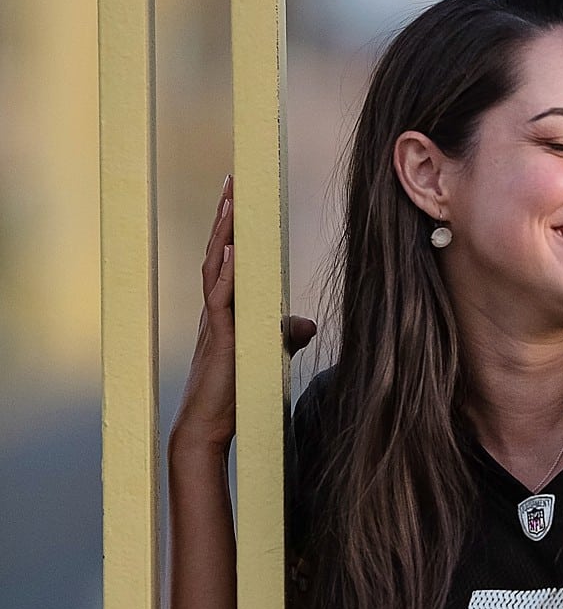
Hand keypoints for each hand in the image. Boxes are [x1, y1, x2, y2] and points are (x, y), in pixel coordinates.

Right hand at [171, 176, 316, 453]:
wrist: (208, 427)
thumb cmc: (235, 395)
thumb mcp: (267, 357)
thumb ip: (284, 335)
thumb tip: (307, 322)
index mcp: (224, 310)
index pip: (229, 259)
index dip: (233, 228)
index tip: (238, 196)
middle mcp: (214, 309)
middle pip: (219, 252)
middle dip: (226, 216)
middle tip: (233, 181)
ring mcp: (213, 321)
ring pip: (216, 267)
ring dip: (224, 234)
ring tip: (232, 202)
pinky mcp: (218, 338)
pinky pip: (220, 297)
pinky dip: (228, 272)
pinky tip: (236, 250)